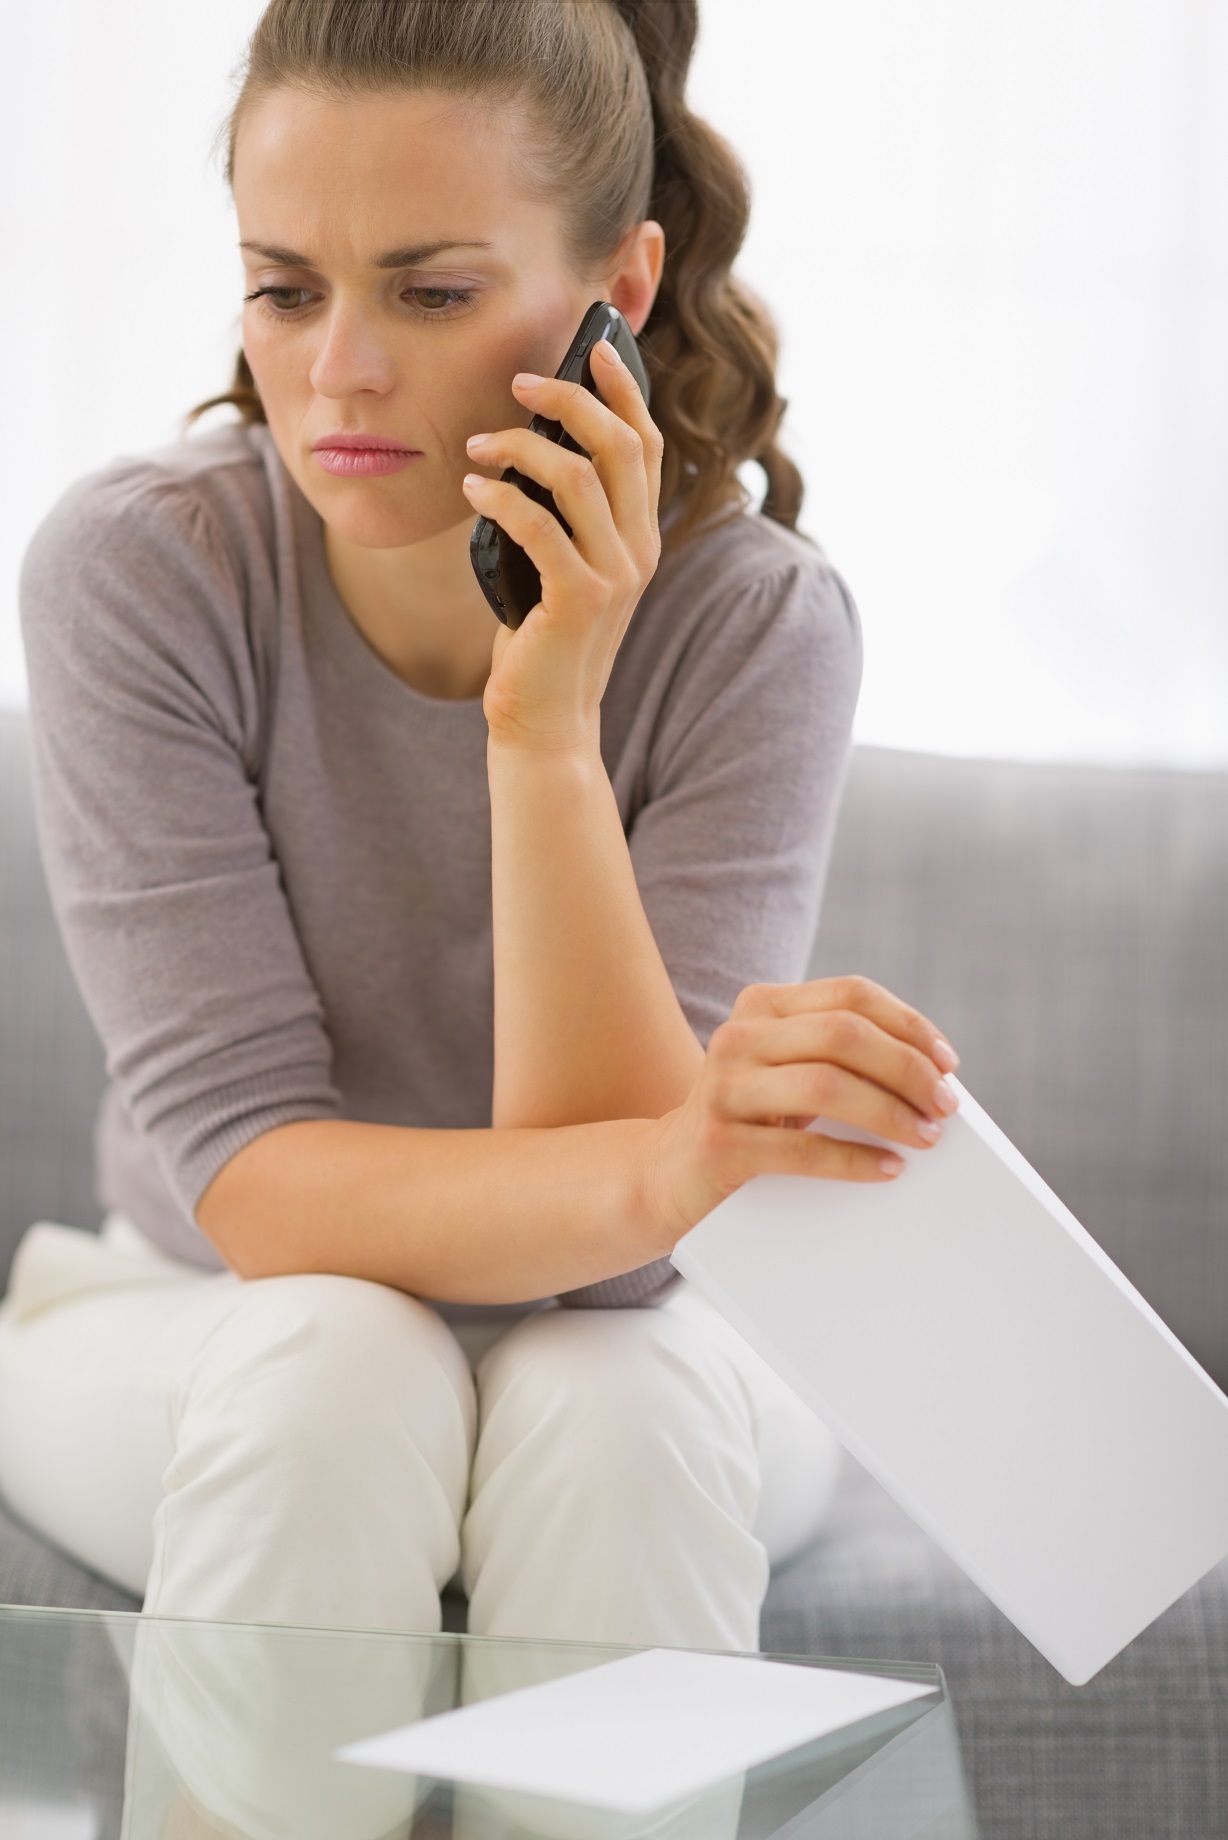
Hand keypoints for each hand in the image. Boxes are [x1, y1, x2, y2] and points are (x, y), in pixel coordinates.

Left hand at [462, 338, 663, 753]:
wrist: (544, 722)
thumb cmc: (541, 642)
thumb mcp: (559, 568)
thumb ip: (563, 518)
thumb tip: (528, 449)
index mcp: (641, 536)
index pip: (647, 445)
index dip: (626, 390)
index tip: (596, 348)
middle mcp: (639, 550)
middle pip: (621, 444)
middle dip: (571, 398)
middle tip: (520, 380)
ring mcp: (615, 575)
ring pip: (578, 475)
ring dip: (521, 446)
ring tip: (477, 445)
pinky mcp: (579, 599)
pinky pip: (538, 524)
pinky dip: (500, 497)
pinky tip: (471, 488)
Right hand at [639, 975, 962, 1248]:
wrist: (668, 1174)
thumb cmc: (752, 1122)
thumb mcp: (785, 1072)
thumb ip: (838, 1057)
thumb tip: (932, 1075)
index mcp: (761, 1007)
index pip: (851, 996)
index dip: (909, 1024)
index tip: (948, 1062)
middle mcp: (738, 1037)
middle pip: (844, 1035)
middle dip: (908, 1069)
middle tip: (945, 1106)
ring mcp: (723, 1088)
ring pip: (826, 1085)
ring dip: (890, 1113)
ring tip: (925, 1137)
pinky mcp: (718, 1143)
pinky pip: (803, 1149)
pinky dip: (856, 1160)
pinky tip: (888, 1169)